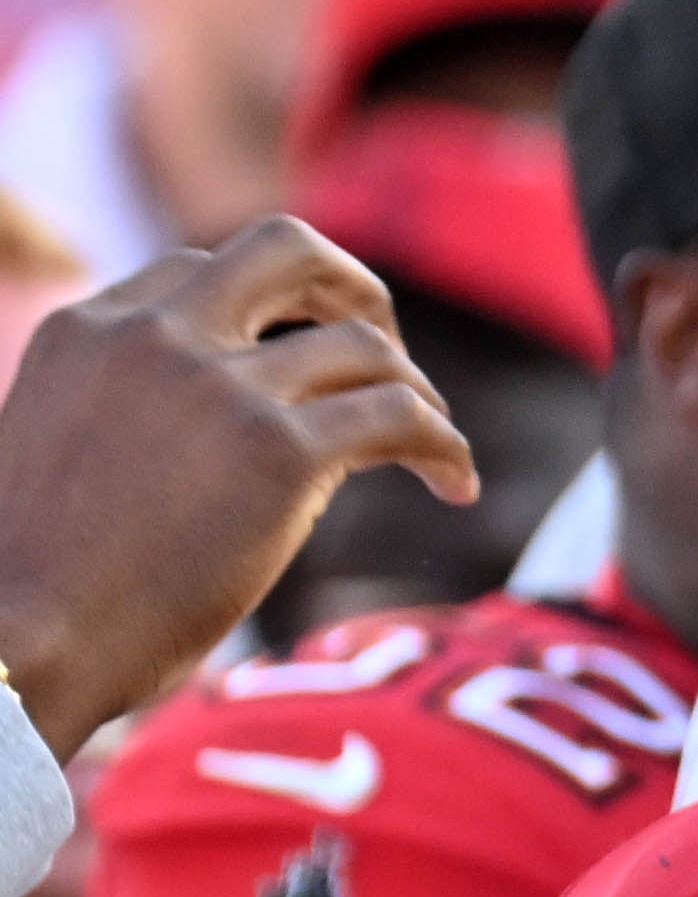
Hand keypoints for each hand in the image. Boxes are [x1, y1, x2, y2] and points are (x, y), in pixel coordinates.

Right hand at [0, 220, 470, 734]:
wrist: (14, 648)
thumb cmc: (28, 588)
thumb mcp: (54, 451)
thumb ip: (122, 412)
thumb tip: (214, 438)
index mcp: (85, 332)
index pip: (196, 270)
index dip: (265, 306)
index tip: (296, 354)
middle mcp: (153, 338)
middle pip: (284, 249)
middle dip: (351, 286)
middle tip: (384, 346)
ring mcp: (219, 387)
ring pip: (363, 344)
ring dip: (413, 386)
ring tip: (429, 440)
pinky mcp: (279, 450)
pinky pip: (402, 417)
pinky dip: (444, 445)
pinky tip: (453, 484)